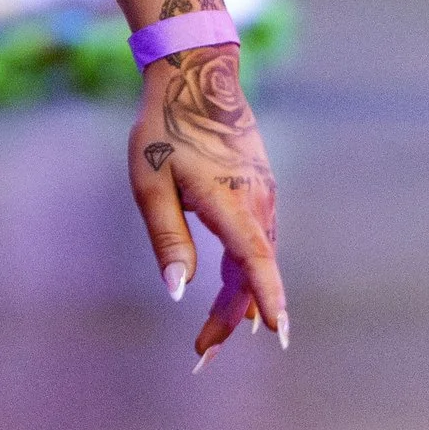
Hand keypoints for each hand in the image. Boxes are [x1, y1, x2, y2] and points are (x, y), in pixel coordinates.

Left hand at [130, 42, 287, 362]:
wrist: (196, 76)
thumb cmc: (163, 129)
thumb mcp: (150, 183)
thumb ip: (167, 238)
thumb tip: (178, 291)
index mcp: (229, 200)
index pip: (255, 259)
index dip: (266, 298)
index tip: (278, 334)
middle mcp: (256, 200)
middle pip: (253, 271)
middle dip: (232, 317)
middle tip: (202, 353)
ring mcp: (263, 194)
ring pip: (257, 258)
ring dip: (239, 298)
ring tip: (211, 335)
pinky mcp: (260, 189)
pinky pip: (258, 241)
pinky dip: (247, 272)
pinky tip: (235, 292)